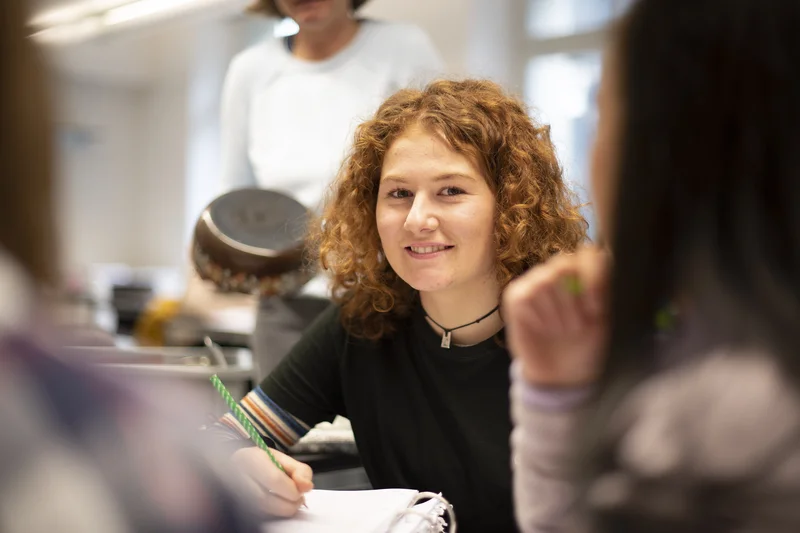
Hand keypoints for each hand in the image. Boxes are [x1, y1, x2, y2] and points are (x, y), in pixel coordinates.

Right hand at [232, 447, 313, 516]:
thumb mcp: (284, 459)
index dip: (291, 490)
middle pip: (264, 498)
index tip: (301, 492)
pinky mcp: (237, 505)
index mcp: (251, 458)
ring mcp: (234, 492)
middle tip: (299, 500)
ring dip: (281, 510)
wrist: (241, 466)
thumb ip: (300, 471)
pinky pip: (257, 513)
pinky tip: (279, 506)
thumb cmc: (263, 462)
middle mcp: (237, 475)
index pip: (273, 479)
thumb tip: (307, 487)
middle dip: (287, 504)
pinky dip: (273, 512)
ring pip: (260, 509)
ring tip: (291, 503)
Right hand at [503, 246, 609, 386]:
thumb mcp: (603, 320)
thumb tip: (602, 259)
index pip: (589, 255)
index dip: (592, 278)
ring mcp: (534, 282)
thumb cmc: (585, 346)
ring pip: (544, 281)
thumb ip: (603, 290)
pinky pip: (525, 297)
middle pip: (564, 265)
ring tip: (560, 331)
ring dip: (555, 313)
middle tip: (576, 327)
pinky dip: (537, 317)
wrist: (561, 374)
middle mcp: (559, 272)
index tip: (595, 310)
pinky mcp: (515, 295)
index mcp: (584, 274)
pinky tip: (541, 329)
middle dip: (572, 301)